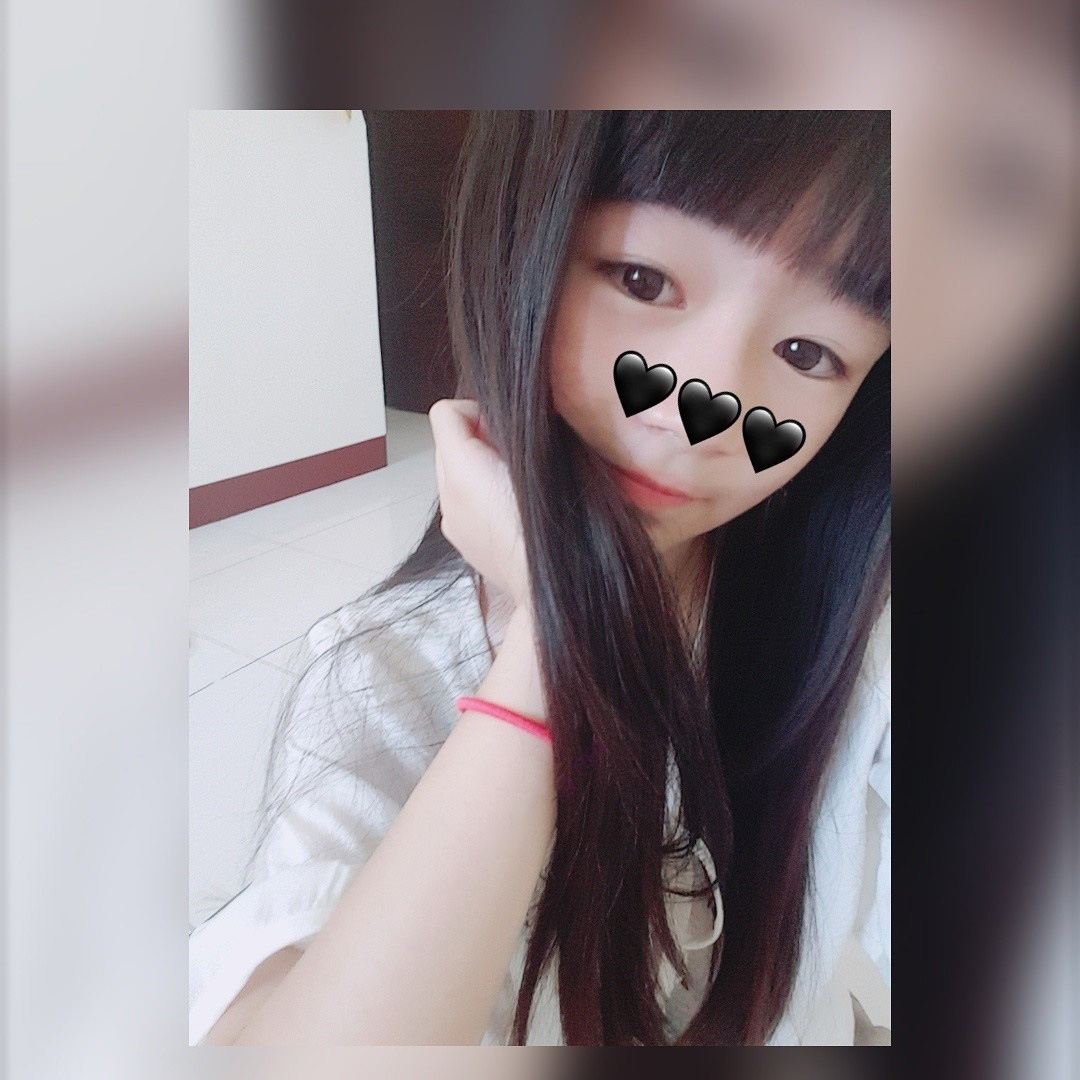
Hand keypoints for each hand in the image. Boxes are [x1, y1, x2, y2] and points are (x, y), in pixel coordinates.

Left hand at [428, 398, 532, 615]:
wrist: (545, 584)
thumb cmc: (550, 523)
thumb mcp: (538, 459)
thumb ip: (510, 429)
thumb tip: (501, 419)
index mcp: (461, 468)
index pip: (448, 412)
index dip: (481, 413)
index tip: (507, 433)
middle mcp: (446, 492)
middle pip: (449, 442)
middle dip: (478, 442)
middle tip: (514, 460)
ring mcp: (450, 518)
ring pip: (455, 472)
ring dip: (478, 470)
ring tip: (513, 488)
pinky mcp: (459, 538)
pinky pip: (462, 501)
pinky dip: (479, 498)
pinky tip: (507, 512)